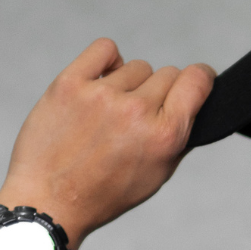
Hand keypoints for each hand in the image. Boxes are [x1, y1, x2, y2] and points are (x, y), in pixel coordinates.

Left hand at [0, 38, 215, 248]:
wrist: (50, 200)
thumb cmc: (103, 194)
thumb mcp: (156, 176)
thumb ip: (178, 138)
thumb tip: (193, 107)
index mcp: (164, 136)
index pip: (195, 80)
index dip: (200, 78)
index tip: (196, 80)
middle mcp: (137, 111)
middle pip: (166, 73)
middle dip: (159, 93)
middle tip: (139, 117)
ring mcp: (102, 94)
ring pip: (136, 67)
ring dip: (130, 84)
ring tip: (112, 112)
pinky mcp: (71, 83)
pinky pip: (105, 49)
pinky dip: (108, 61)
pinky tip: (100, 83)